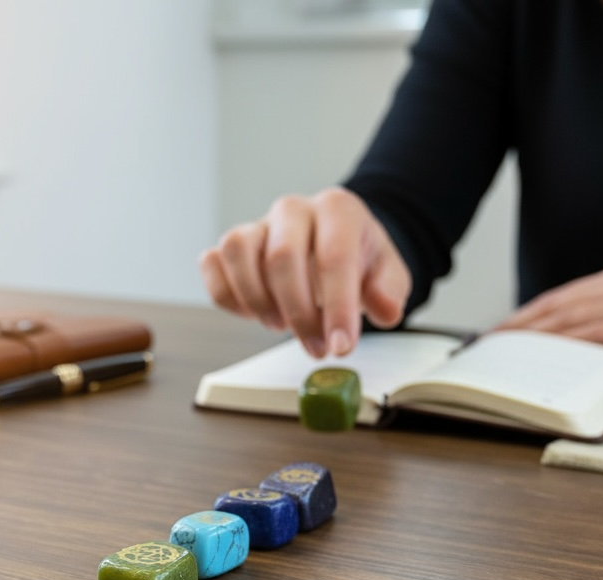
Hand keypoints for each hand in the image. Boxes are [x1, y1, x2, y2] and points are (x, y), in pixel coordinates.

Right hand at [198, 188, 411, 357]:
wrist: (330, 246)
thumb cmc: (355, 259)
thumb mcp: (386, 273)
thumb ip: (389, 291)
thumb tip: (385, 309)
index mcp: (337, 210)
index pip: (334, 257)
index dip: (337, 308)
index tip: (341, 346)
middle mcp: (293, 210)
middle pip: (281, 257)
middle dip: (298, 314)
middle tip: (315, 347)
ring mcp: (257, 225)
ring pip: (238, 253)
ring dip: (257, 301)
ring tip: (279, 324)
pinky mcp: (230, 245)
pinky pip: (212, 264)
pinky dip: (226, 294)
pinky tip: (251, 312)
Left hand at [497, 261, 602, 354]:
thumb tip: (569, 337)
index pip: (561, 296)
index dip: (528, 312)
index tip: (504, 327)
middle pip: (558, 303)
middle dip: (521, 322)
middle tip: (494, 339)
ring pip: (570, 316)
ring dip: (535, 333)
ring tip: (509, 347)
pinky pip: (596, 331)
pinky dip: (567, 341)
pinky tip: (546, 352)